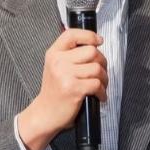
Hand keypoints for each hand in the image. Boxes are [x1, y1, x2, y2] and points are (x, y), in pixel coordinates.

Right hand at [16, 29, 106, 149]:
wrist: (44, 114)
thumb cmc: (54, 92)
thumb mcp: (55, 68)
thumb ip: (69, 55)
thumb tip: (93, 45)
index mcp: (53, 54)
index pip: (72, 34)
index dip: (89, 35)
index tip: (99, 41)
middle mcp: (58, 62)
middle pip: (91, 51)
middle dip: (102, 62)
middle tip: (101, 72)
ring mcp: (65, 75)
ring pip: (97, 68)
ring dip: (104, 79)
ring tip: (100, 86)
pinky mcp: (74, 89)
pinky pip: (97, 84)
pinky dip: (102, 92)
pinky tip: (98, 96)